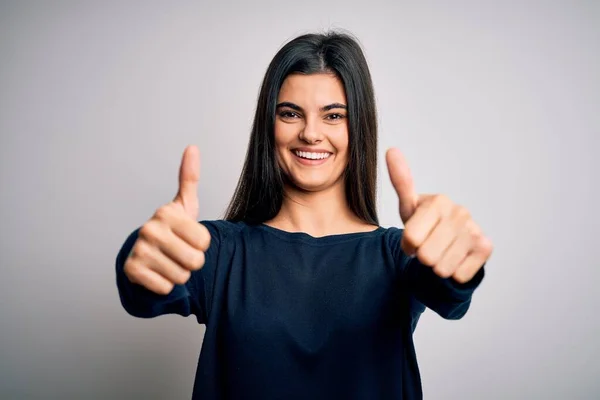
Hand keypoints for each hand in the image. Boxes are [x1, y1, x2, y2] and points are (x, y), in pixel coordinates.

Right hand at [124, 145, 210, 294]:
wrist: (143, 255)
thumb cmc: (170, 231)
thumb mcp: (183, 206)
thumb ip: (189, 178)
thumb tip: (192, 147)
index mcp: (166, 212)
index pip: (205, 242)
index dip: (201, 245)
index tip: (188, 239)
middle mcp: (150, 228)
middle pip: (195, 261)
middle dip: (192, 263)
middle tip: (179, 254)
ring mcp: (139, 249)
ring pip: (181, 277)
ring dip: (179, 275)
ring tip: (168, 263)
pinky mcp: (132, 271)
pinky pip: (165, 288)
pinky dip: (164, 286)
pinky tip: (157, 274)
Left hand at [386, 148, 492, 282]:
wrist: (449, 243)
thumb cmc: (425, 224)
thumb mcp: (409, 206)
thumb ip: (400, 182)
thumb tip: (391, 150)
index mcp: (438, 201)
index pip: (410, 239)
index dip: (407, 246)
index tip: (412, 239)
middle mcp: (460, 212)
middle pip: (426, 256)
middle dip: (422, 257)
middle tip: (427, 247)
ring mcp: (475, 230)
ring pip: (442, 268)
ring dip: (437, 267)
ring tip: (440, 253)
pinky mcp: (486, 248)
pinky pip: (459, 275)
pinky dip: (453, 273)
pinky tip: (455, 259)